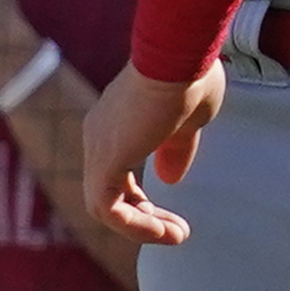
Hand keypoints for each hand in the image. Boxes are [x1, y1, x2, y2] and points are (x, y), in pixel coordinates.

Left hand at [82, 61, 224, 245]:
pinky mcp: (105, 159)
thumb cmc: (191, 74)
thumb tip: (169, 179)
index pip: (115, 175)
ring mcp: (98, 146)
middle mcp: (98, 134)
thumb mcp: (189, 120)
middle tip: (178, 232)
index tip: (175, 218)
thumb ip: (176, 150)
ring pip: (104, 207)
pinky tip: (166, 232)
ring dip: (142, 228)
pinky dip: (136, 226)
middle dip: (143, 218)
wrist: (180, 53)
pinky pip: (109, 210)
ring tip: (176, 236)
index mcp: (115, 122)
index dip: (141, 202)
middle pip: (107, 193)